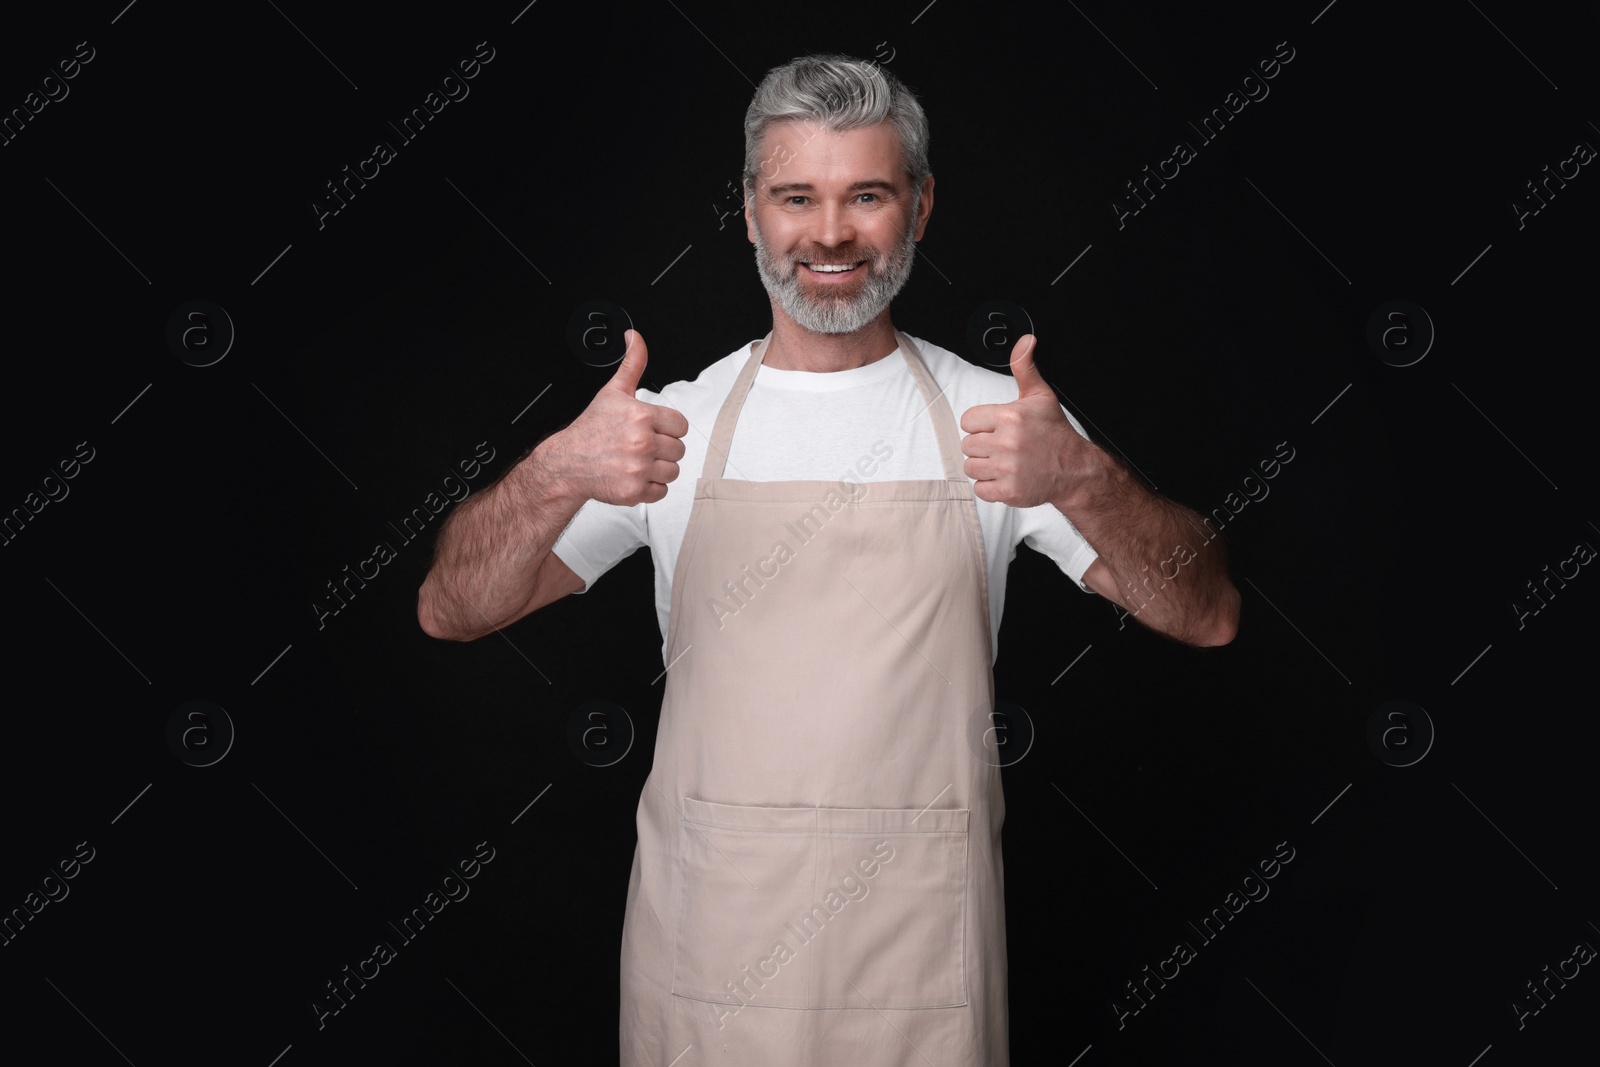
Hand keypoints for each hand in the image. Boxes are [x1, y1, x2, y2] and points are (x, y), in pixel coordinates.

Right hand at [548, 330, 688, 505]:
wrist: (567, 463)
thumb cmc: (590, 429)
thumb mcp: (613, 392)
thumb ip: (632, 364)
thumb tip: (635, 337)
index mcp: (641, 416)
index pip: (681, 426)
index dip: (668, 428)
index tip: (652, 430)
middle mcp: (642, 442)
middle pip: (679, 450)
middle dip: (663, 449)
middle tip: (640, 447)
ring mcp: (638, 468)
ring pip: (673, 472)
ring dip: (658, 469)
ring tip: (637, 462)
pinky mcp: (634, 491)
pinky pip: (661, 492)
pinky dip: (650, 488)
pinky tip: (633, 476)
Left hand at [959, 335, 1080, 507]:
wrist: (1075, 469)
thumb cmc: (1055, 433)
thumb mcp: (1041, 395)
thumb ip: (1025, 368)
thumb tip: (1025, 341)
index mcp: (1010, 416)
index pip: (968, 421)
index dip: (981, 425)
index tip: (997, 428)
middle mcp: (1007, 442)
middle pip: (968, 445)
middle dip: (984, 446)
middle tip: (1005, 447)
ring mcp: (1007, 468)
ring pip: (971, 467)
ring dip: (985, 467)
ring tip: (1005, 462)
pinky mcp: (1009, 491)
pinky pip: (980, 489)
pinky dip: (990, 487)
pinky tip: (1007, 477)